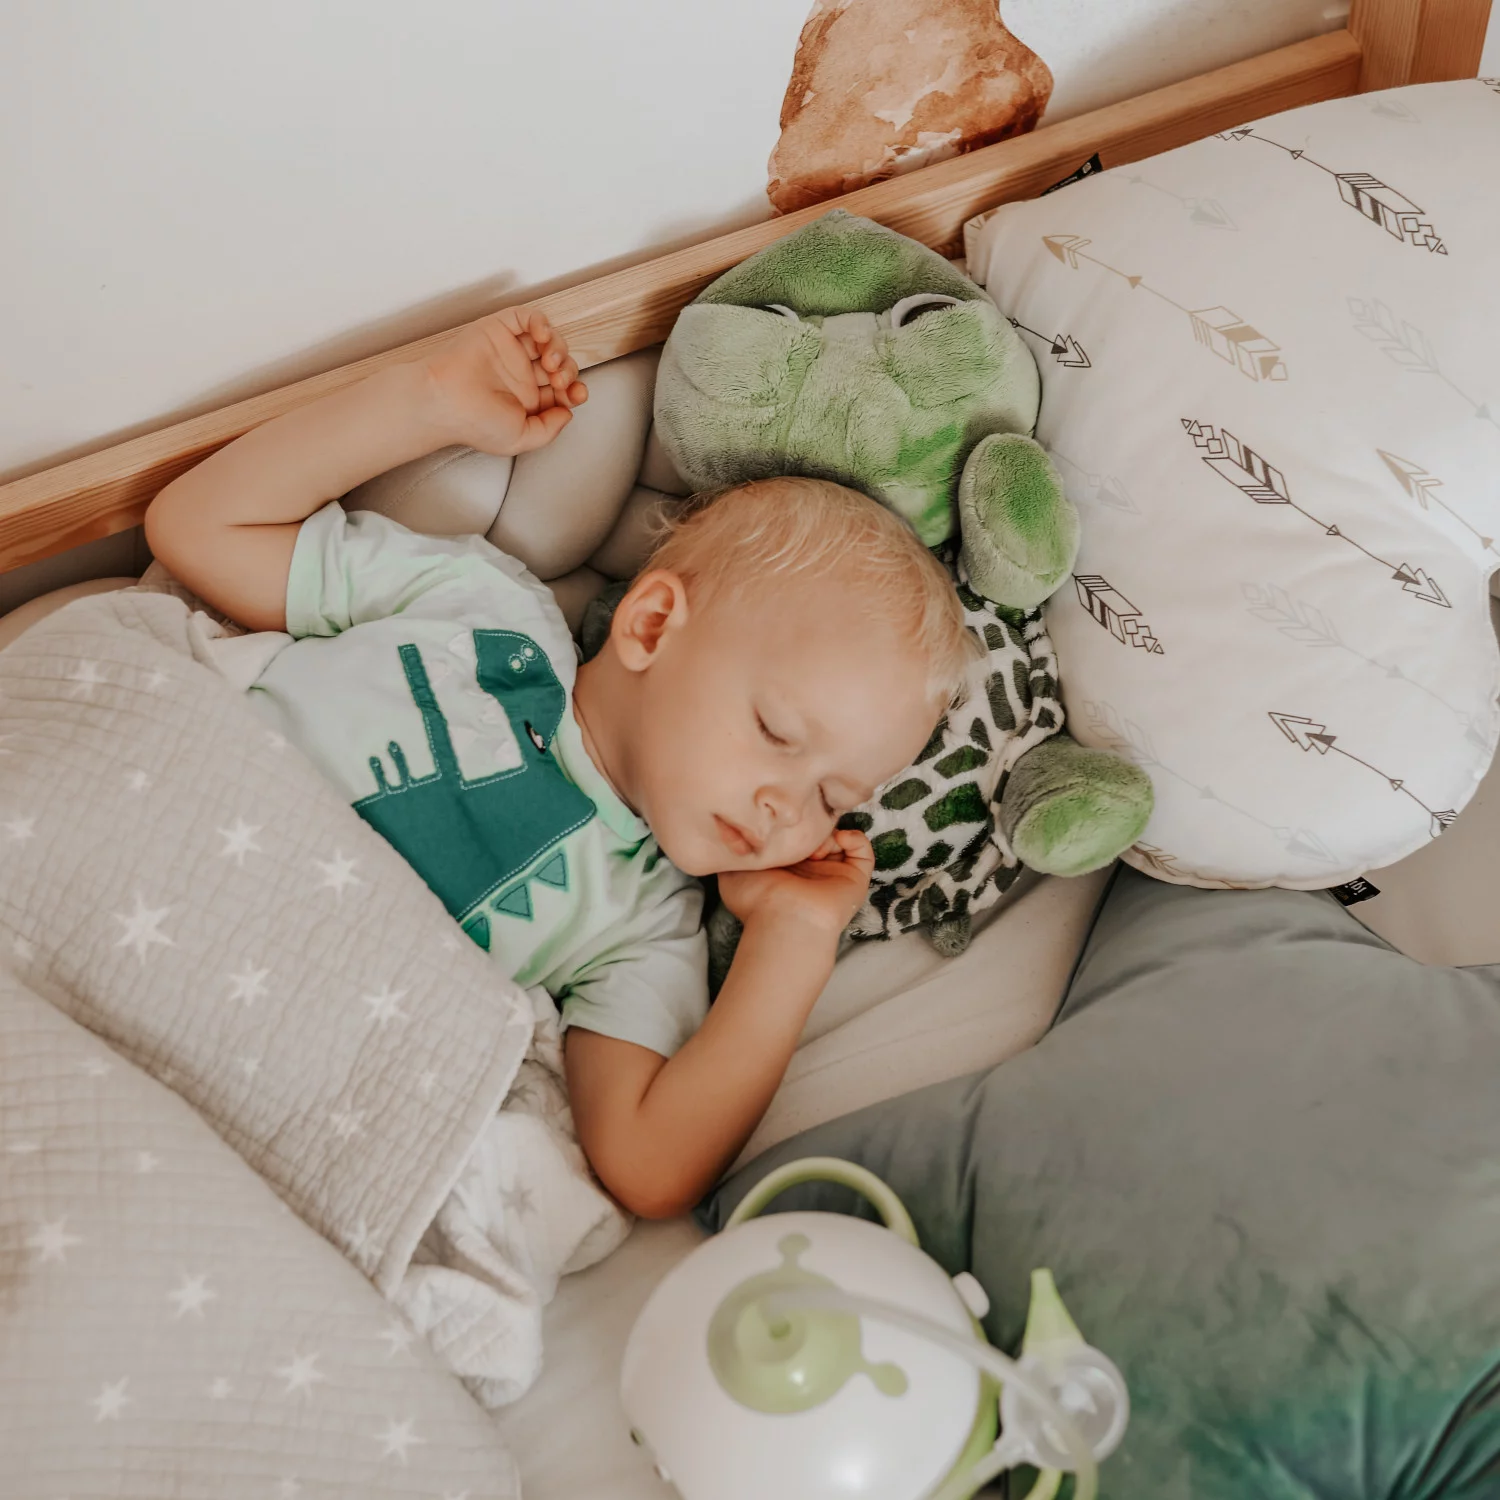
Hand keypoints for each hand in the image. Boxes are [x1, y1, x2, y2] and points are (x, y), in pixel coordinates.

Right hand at [420, 305, 588, 456]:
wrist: (447, 402)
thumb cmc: (476, 423)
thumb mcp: (521, 438)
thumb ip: (549, 429)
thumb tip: (568, 413)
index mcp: (527, 399)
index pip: (561, 389)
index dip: (575, 389)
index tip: (577, 394)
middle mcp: (521, 374)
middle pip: (559, 363)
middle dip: (568, 371)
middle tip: (559, 381)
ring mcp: (510, 351)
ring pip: (547, 340)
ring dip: (558, 348)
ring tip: (550, 362)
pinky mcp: (499, 330)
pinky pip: (527, 318)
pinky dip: (541, 322)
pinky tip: (542, 336)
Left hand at [717, 829, 873, 939]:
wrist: (784, 918)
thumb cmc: (756, 898)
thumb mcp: (731, 871)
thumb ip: (734, 852)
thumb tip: (730, 837)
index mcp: (786, 870)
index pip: (795, 840)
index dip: (791, 827)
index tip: (783, 822)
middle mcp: (811, 871)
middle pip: (819, 837)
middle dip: (812, 827)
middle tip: (801, 830)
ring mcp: (834, 874)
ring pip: (841, 841)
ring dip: (830, 833)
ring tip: (816, 845)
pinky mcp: (854, 877)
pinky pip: (862, 850)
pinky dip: (853, 838)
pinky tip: (837, 840)